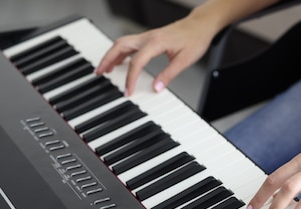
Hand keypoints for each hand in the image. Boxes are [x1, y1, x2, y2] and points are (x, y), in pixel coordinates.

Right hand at [95, 16, 213, 94]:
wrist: (201, 25)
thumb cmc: (195, 39)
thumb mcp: (185, 60)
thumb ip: (169, 74)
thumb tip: (156, 88)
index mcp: (156, 43)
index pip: (136, 62)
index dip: (130, 78)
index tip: (128, 91)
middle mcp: (148, 37)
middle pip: (120, 46)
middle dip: (107, 59)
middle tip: (99, 72)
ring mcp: (147, 36)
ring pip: (122, 43)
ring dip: (111, 55)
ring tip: (104, 68)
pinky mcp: (150, 38)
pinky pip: (130, 43)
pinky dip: (120, 52)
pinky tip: (119, 61)